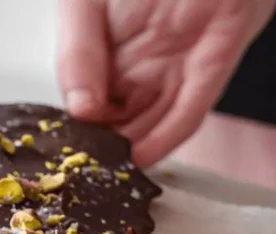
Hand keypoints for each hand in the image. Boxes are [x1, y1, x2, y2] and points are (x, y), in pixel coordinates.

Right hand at [56, 0, 275, 165]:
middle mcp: (136, 62)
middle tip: (86, 175)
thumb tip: (80, 111)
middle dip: (104, 148)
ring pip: (152, 121)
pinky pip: (191, 107)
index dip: (75, 130)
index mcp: (101, 49)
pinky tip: (145, 154)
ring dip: (134, 149)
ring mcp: (174, 64)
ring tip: (111, 175)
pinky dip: (169, 133)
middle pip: (118, 119)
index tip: (61, 156)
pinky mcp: (214, 61)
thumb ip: (76, 54)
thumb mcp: (82, 5)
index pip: (84, 102)